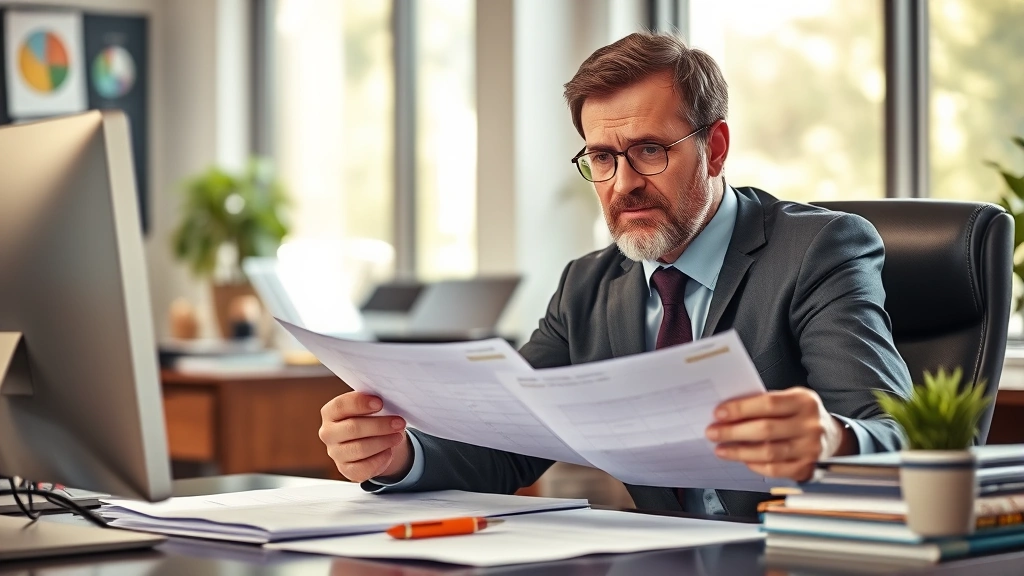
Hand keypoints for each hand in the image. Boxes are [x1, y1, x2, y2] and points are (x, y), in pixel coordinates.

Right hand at [319, 392, 412, 482]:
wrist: (371, 440)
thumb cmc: (370, 418)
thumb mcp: (370, 406)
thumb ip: (373, 402)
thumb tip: (390, 401)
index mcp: (331, 412)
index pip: (340, 406)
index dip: (360, 403)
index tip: (380, 403)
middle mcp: (328, 433)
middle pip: (353, 428)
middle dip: (380, 425)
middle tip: (399, 423)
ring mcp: (335, 453)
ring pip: (360, 449)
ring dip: (384, 442)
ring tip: (398, 436)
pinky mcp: (346, 469)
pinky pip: (364, 468)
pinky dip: (380, 460)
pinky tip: (389, 452)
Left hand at [704, 387, 851, 481]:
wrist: (832, 437)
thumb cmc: (801, 415)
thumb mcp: (790, 399)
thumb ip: (764, 403)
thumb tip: (728, 412)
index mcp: (804, 401)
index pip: (768, 404)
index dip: (741, 409)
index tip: (719, 413)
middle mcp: (809, 425)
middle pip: (766, 430)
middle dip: (733, 432)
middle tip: (712, 432)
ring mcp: (810, 449)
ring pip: (768, 453)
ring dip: (739, 452)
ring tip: (721, 449)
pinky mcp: (806, 468)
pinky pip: (775, 470)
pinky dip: (755, 465)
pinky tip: (742, 459)